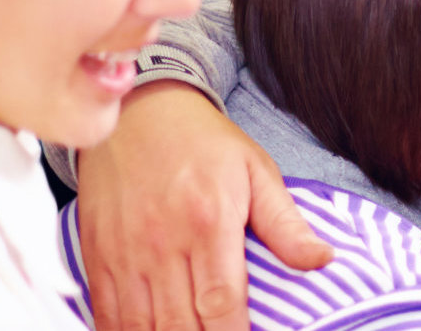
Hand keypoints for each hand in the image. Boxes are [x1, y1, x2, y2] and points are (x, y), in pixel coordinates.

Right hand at [76, 81, 332, 330]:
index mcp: (209, 223)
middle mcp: (162, 243)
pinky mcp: (96, 256)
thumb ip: (287, 225)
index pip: (221, 304)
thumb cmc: (205, 144)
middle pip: (179, 325)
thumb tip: (324, 260)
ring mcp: (124, 252)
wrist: (141, 112)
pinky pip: (106, 313)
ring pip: (140, 326)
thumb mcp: (257, 173)